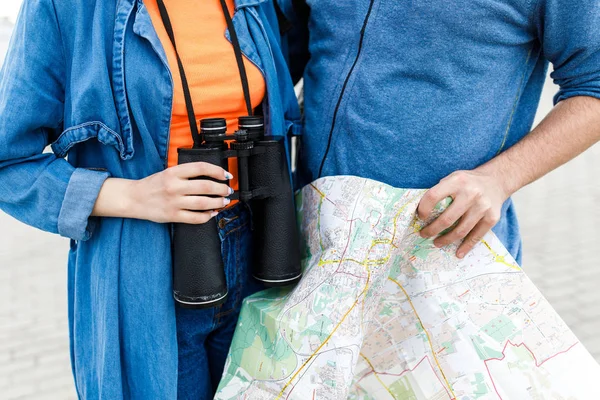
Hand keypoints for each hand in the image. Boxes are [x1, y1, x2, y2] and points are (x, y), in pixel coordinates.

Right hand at [93, 162, 232, 223]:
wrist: (133, 198)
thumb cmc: (153, 184)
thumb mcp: (169, 172)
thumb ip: (187, 173)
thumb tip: (212, 176)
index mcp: (174, 172)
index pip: (201, 168)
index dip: (217, 171)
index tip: (226, 175)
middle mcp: (174, 186)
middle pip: (206, 187)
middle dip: (222, 189)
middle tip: (228, 190)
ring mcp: (174, 202)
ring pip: (203, 203)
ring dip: (218, 203)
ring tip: (224, 202)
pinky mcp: (173, 216)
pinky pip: (195, 218)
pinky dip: (207, 216)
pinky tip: (212, 213)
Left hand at [417, 169, 509, 258]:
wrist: (496, 180)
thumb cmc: (468, 182)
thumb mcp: (453, 178)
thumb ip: (440, 191)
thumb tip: (422, 212)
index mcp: (457, 181)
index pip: (433, 196)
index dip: (423, 209)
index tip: (420, 217)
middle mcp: (471, 193)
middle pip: (446, 219)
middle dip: (432, 230)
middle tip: (424, 234)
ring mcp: (482, 207)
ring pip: (460, 231)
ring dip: (446, 240)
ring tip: (437, 243)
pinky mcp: (492, 218)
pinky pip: (476, 236)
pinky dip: (466, 246)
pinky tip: (458, 253)